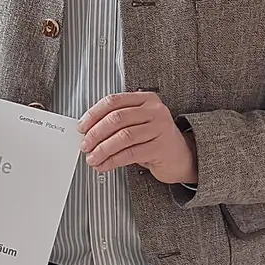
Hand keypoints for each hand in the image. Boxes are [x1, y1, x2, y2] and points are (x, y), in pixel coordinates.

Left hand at [78, 92, 197, 184]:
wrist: (182, 157)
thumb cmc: (155, 139)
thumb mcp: (137, 124)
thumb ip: (117, 122)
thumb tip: (87, 131)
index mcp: (145, 99)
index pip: (113, 101)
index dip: (93, 114)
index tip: (82, 127)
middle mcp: (155, 111)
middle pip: (116, 118)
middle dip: (95, 134)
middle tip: (85, 145)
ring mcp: (160, 128)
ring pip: (122, 137)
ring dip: (102, 149)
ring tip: (92, 158)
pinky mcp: (161, 147)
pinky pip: (130, 153)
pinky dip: (113, 160)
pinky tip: (105, 165)